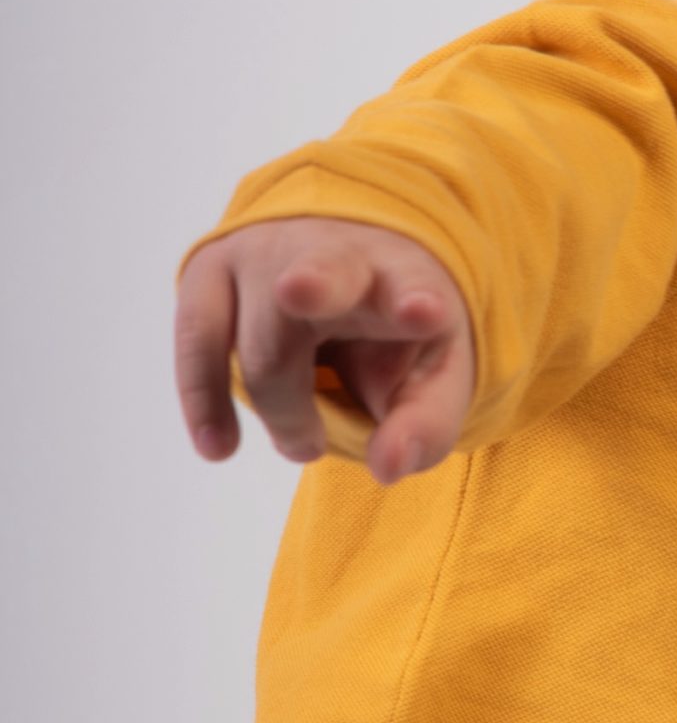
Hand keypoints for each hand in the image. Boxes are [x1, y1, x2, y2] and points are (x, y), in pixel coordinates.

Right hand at [174, 217, 475, 485]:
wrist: (334, 273)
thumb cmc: (390, 336)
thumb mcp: (431, 380)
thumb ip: (424, 426)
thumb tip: (387, 468)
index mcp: (404, 275)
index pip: (414, 282)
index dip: (417, 299)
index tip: (425, 312)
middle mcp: (335, 254)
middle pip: (325, 270)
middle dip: (314, 282)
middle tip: (300, 292)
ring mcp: (266, 255)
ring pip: (261, 333)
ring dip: (280, 400)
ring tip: (306, 448)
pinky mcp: (212, 270)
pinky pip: (199, 338)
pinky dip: (205, 398)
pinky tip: (219, 447)